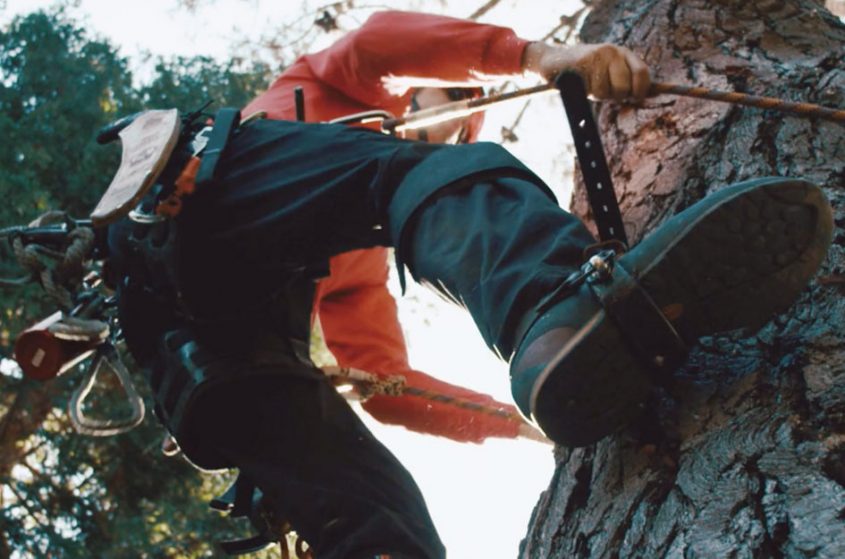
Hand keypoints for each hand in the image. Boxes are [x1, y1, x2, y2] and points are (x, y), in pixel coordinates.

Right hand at [522, 42, 650, 100]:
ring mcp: (597, 56)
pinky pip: (590, 89)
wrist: (553, 61)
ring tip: (589, 85)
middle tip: (603, 91)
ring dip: (596, 95)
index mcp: (623, 53)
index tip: (631, 99)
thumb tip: (647, 95)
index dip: (639, 91)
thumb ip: (627, 80)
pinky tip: (580, 85)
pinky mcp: (582, 62)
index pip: (642, 73)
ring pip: (605, 92)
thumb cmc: (585, 73)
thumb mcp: (609, 72)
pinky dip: (585, 93)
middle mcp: (613, 51)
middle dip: (614, 96)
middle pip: (624, 87)